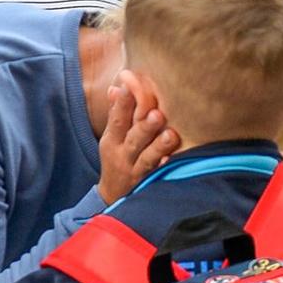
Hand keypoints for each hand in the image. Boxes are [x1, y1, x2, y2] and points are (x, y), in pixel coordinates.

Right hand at [98, 84, 179, 203]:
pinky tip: (171, 161)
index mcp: (112, 139)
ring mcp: (134, 170)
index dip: (122, 103)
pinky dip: (162, 168)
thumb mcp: (111, 137)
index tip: (129, 86)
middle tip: (156, 114)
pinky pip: (155, 176)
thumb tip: (116, 87)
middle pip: (133, 139)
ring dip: (158, 146)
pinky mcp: (146, 183)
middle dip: (144, 126)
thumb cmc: (117, 157)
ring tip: (171, 135)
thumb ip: (116, 113)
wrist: (112, 196)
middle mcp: (122, 154)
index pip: (117, 119)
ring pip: (147, 158)